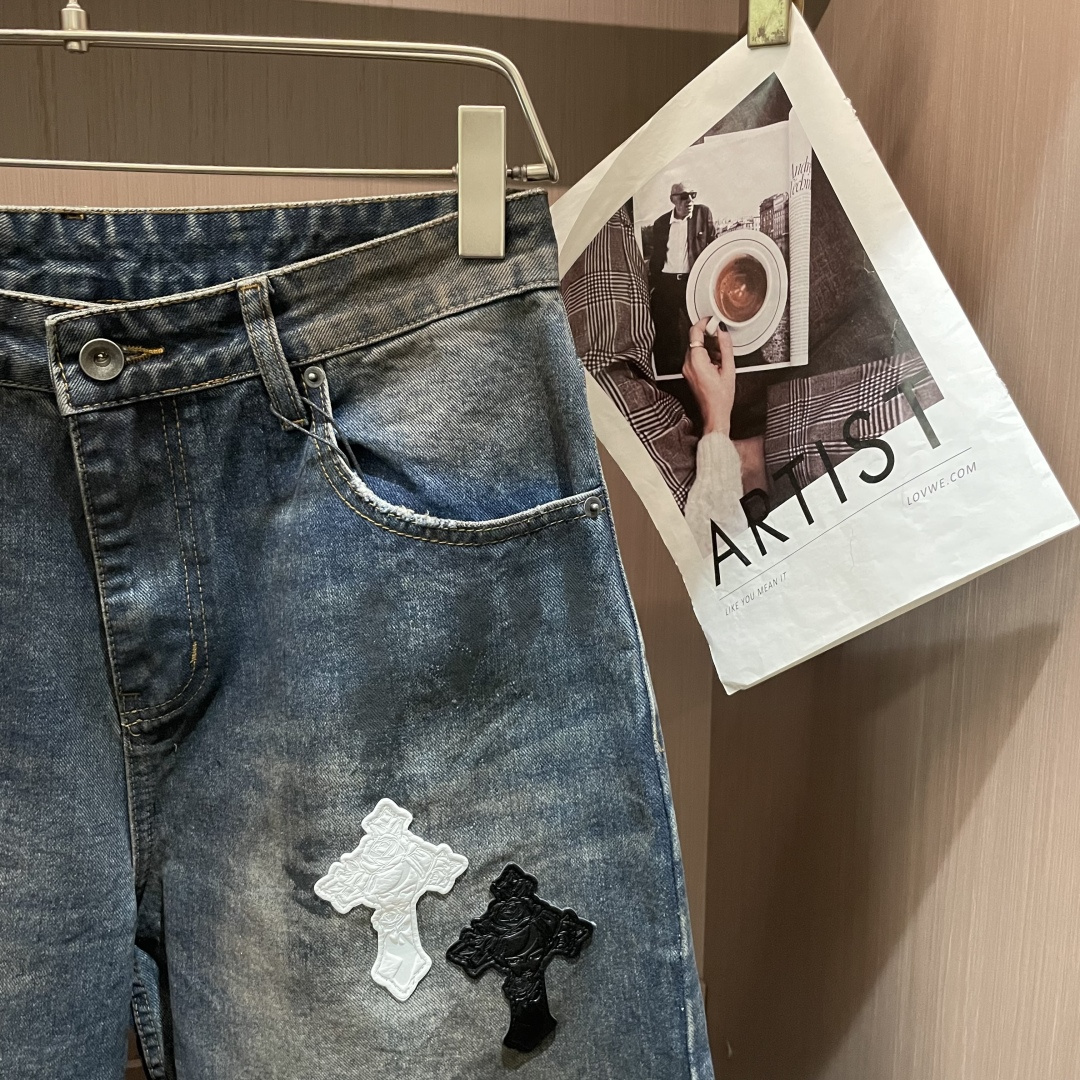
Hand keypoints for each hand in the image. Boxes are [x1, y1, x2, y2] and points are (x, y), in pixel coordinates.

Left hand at [681, 317, 735, 436]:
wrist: (714, 414)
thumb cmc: (721, 398)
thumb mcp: (729, 369)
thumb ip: (725, 347)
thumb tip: (722, 332)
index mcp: (696, 362)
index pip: (694, 332)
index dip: (704, 323)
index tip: (712, 320)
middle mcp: (688, 364)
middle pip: (695, 340)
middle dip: (708, 336)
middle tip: (721, 338)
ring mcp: (687, 369)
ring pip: (695, 348)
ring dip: (708, 347)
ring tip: (721, 356)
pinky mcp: (689, 373)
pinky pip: (696, 358)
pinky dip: (706, 355)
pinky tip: (716, 362)